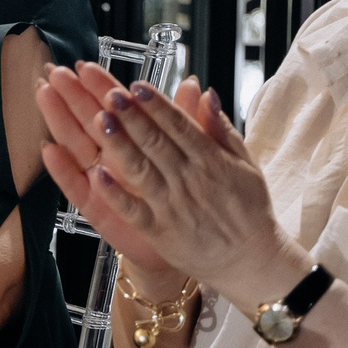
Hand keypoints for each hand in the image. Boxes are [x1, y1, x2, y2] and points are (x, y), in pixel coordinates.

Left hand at [50, 62, 304, 303]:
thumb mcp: (245, 164)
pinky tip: (95, 175)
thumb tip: (204, 92)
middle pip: (156, 142)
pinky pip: (133, 211)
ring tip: (99, 120)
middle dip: (132, 116)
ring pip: (142, 170)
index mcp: (210, 160)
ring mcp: (173, 206)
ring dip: (119, 145)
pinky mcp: (160, 232)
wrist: (252, 261)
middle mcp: (190, 180)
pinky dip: (115, 194)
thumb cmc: (248, 210)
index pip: (179, 125)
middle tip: (109, 92)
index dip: (157, 104)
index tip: (137, 85)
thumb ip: (220, 128)